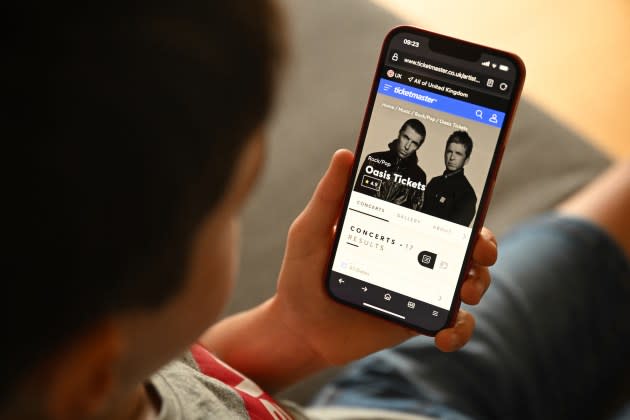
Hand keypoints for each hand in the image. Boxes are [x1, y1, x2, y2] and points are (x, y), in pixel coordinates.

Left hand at [270, 149, 496, 366]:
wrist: (298, 329)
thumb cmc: (302, 274)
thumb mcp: (311, 231)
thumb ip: (328, 196)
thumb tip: (344, 154)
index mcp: (395, 227)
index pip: (438, 210)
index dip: (465, 206)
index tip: (476, 203)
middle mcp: (412, 254)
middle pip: (464, 245)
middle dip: (485, 245)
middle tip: (481, 251)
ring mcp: (418, 287)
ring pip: (468, 281)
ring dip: (479, 284)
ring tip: (464, 291)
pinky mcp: (417, 320)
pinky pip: (453, 324)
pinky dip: (460, 330)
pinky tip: (444, 336)